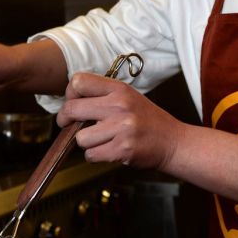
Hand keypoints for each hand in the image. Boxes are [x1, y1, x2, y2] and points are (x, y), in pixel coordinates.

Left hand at [57, 72, 182, 168]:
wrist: (172, 141)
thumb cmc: (147, 120)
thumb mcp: (128, 97)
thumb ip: (102, 95)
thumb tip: (70, 100)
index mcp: (119, 89)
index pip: (79, 81)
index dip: (69, 94)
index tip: (73, 103)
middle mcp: (119, 105)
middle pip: (72, 108)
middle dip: (65, 119)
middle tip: (68, 124)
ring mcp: (121, 128)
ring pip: (80, 137)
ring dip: (85, 142)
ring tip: (101, 139)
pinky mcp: (122, 149)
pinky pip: (91, 154)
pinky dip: (95, 155)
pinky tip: (108, 150)